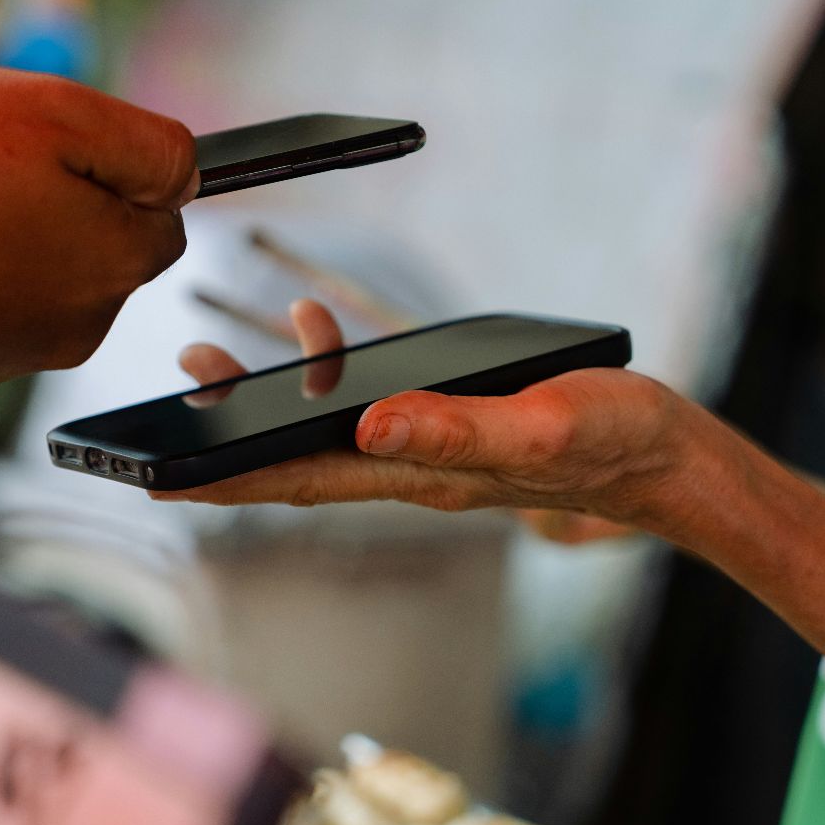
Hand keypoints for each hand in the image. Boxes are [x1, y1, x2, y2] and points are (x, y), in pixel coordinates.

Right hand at [0, 65, 197, 388]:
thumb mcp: (56, 112)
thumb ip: (148, 145)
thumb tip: (188, 176)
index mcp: (118, 264)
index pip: (163, 211)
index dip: (112, 165)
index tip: (47, 141)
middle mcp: (76, 327)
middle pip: (96, 246)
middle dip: (56, 200)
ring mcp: (4, 357)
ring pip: (29, 273)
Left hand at [162, 299, 716, 535]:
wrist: (663, 454)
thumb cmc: (611, 441)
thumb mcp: (541, 426)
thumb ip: (458, 429)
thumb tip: (367, 423)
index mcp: (422, 475)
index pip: (299, 482)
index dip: (226, 478)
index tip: (161, 474)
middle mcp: (411, 470)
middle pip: (292, 463)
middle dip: (220, 440)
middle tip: (167, 396)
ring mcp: (427, 452)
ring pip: (321, 436)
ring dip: (261, 406)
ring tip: (210, 363)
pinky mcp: (448, 428)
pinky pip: (365, 413)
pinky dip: (326, 382)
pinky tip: (319, 342)